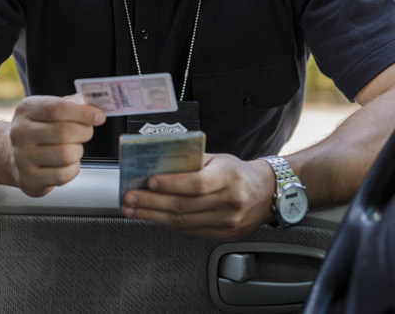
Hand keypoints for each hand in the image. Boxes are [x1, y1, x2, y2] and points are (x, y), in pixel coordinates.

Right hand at [8, 95, 104, 196]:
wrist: (16, 156)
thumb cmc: (40, 130)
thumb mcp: (49, 109)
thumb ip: (73, 104)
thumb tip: (96, 107)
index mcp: (26, 109)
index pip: (57, 109)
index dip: (83, 112)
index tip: (99, 116)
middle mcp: (20, 132)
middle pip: (63, 132)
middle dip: (84, 132)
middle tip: (86, 132)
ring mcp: (22, 157)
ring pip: (66, 155)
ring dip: (78, 151)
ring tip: (73, 148)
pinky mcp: (29, 178)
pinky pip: (62, 175)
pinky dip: (72, 169)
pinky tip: (67, 164)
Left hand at [120, 154, 276, 240]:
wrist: (265, 193)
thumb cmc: (236, 172)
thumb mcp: (218, 159)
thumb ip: (191, 161)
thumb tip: (158, 163)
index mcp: (230, 176)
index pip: (197, 183)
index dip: (172, 184)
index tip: (149, 181)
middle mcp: (230, 201)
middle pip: (185, 206)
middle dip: (151, 202)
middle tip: (130, 198)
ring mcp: (227, 222)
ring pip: (183, 222)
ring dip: (152, 216)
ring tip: (132, 209)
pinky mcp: (222, 235)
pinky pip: (188, 231)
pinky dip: (166, 223)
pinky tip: (151, 217)